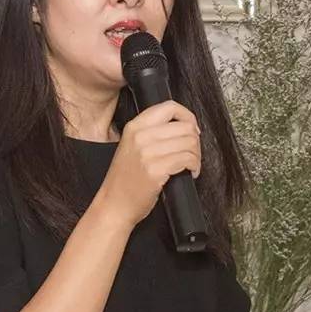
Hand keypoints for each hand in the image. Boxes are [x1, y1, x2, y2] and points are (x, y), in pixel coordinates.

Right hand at [96, 100, 201, 229]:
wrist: (114, 204)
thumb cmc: (125, 180)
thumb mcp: (132, 146)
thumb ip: (152, 132)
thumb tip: (183, 126)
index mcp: (135, 126)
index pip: (169, 107)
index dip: (188, 117)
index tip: (192, 130)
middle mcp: (140, 136)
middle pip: (185, 126)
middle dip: (196, 141)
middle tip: (192, 153)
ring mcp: (147, 152)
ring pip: (190, 142)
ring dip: (196, 156)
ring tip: (191, 165)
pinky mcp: (156, 169)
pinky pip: (188, 159)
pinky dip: (195, 166)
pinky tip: (189, 173)